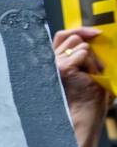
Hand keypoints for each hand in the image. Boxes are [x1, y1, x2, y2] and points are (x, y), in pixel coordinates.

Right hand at [56, 27, 109, 146]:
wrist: (84, 116)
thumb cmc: (88, 98)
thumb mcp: (88, 71)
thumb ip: (84, 55)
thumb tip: (93, 36)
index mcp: (54, 61)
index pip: (63, 35)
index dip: (79, 30)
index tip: (96, 33)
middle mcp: (49, 61)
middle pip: (73, 37)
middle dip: (89, 51)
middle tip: (92, 71)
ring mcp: (54, 63)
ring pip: (81, 45)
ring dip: (92, 61)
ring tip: (89, 78)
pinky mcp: (62, 67)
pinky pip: (84, 53)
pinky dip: (92, 65)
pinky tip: (87, 79)